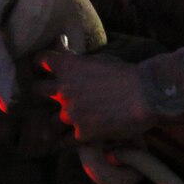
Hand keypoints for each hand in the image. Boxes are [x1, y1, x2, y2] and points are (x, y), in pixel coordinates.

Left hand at [35, 52, 156, 142]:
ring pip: (49, 122)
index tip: (45, 67)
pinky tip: (76, 139)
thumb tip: (62, 42)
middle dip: (42, 93)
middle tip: (52, 96)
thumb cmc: (127, 73)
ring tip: (66, 123)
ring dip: (56, 122)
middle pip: (37, 91)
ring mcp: (70, 113)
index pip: (41, 60)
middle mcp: (63, 90)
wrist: (146, 95)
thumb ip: (78, 58)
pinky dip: (69, 140)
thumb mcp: (101, 59)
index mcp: (68, 67)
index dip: (41, 63)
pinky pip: (65, 141)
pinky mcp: (81, 133)